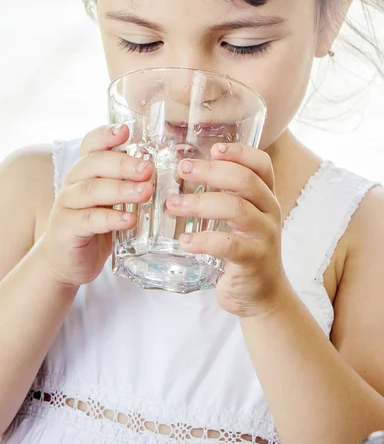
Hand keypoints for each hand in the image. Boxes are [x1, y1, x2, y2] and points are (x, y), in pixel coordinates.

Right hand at [39, 124, 152, 288]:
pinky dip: (110, 218)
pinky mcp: (67, 229)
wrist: (66, 263)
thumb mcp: (113, 203)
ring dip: (121, 189)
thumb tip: (170, 176)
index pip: (91, 145)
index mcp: (86, 172)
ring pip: (92, 190)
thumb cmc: (96, 228)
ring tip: (145, 192)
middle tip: (148, 168)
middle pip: (94, 164)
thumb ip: (130, 187)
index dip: (106, 135)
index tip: (126, 130)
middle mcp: (74, 183)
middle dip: (123, 163)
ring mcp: (68, 206)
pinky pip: (88, 220)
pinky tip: (129, 220)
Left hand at [166, 143, 289, 316]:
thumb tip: (184, 173)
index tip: (214, 148)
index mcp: (266, 197)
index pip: (262, 164)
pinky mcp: (253, 261)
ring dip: (200, 203)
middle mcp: (269, 212)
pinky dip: (203, 240)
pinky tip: (184, 241)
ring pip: (236, 208)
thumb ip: (225, 197)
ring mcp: (264, 236)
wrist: (261, 295)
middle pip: (245, 181)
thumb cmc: (244, 251)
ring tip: (173, 204)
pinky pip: (228, 245)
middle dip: (211, 171)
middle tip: (182, 169)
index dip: (239, 152)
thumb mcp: (241, 220)